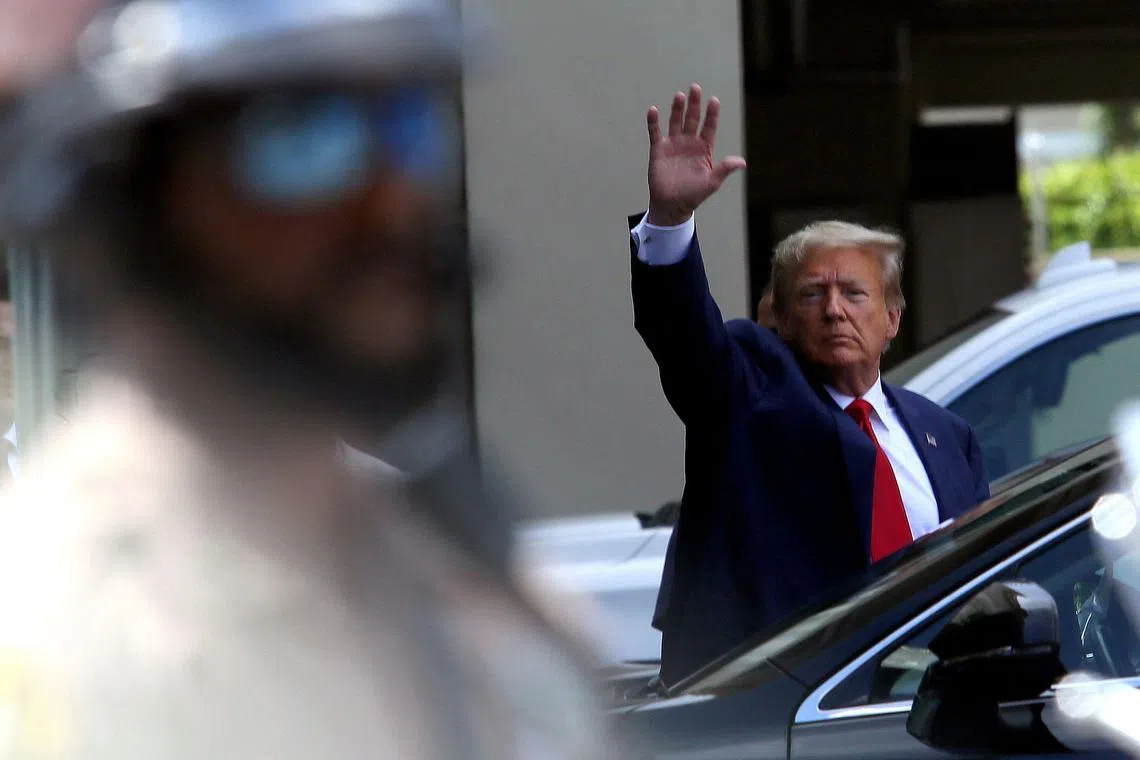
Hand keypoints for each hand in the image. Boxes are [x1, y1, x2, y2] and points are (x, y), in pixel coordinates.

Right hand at [646, 83, 745, 226]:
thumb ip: (724, 169)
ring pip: (676, 122)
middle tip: (696, 88)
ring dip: (677, 109)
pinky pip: (655, 132)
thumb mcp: (712, 182)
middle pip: (693, 119)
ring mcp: (674, 145)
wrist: (671, 205)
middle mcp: (689, 143)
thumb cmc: (693, 195)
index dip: (712, 114)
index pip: (709, 126)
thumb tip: (742, 162)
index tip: (714, 101)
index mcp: (704, 149)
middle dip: (694, 105)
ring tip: (680, 96)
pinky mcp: (659, 150)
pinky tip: (653, 110)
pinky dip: (653, 122)